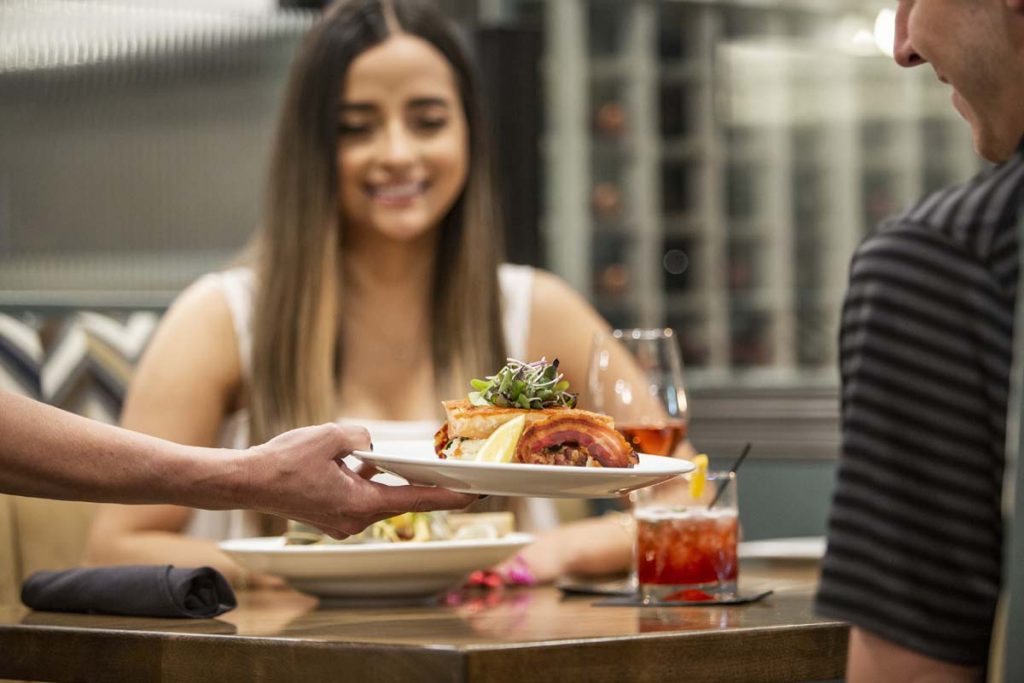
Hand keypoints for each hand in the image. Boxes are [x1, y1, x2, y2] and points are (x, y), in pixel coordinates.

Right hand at [240, 423, 477, 537]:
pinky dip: (369, 482)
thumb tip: (370, 444)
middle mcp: (355, 520)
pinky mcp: (331, 516)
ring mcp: (342, 522)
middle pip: (402, 500)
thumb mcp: (331, 436)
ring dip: (393, 481)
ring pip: (379, 497)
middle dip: (427, 486)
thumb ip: (362, 437)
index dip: (449, 497)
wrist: (246, 482)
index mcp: (360, 505)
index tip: (477, 494)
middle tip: (459, 477)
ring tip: (416, 464)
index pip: (416, 500)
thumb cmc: (284, 461)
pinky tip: (368, 464)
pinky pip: (361, 497)